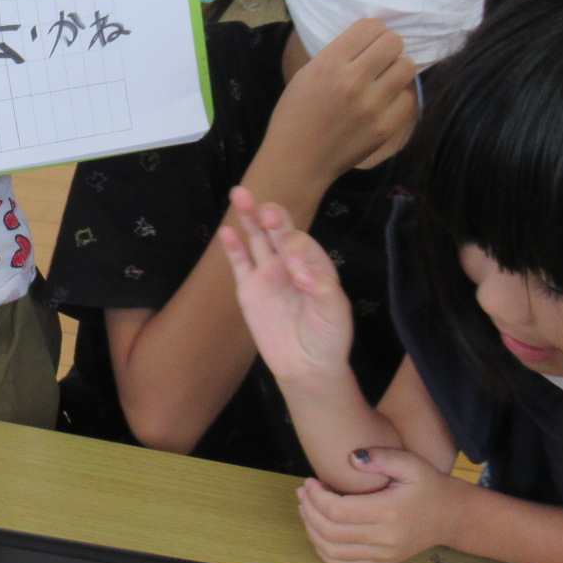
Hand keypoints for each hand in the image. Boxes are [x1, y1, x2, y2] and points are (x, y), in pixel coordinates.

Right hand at [218, 185, 354, 391]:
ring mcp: (268, 274)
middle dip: (273, 217)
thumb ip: (322, 289)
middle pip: (278, 230)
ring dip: (249, 216)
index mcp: (315, 264)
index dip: (296, 249)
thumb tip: (300, 273)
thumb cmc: (328, 338)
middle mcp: (290, 263)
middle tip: (267, 210)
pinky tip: (226, 231)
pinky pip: (239, 263)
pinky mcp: (249, 289)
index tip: (297, 272)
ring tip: (240, 194)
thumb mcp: (335, 313)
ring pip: (256, 238)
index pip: (302, 244)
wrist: (307, 367)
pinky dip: (232, 247)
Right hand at [268, 18, 416, 176]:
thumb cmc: (295, 115)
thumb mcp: (306, 74)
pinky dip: (398, 97)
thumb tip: (370, 40)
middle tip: (379, 60)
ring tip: (384, 80)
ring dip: (396, 70)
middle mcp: (353, 81)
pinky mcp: (386, 127)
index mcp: (329, 63)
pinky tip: (384, 103)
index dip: (373, 31)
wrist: (298, 161)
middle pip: (394, 43)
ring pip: (407, 67)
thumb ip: (337, 54)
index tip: (368, 42)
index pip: (371, 27)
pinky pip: (408, 98)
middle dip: (388, 47)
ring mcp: (373, 106)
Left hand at [296, 448, 466, 562]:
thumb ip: (381, 456)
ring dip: (311, 531)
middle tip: (303, 492)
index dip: (316, 496)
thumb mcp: (411, 463)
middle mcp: (385, 539)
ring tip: (306, 510)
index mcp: (389, 513)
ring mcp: (383, 555)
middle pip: (330, 532)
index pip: (338, 511)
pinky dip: (324, 553)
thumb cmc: (430, 486)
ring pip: (332, 552)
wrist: (452, 515)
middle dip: (309, 511)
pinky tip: (318, 533)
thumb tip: (351, 457)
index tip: (310, 482)